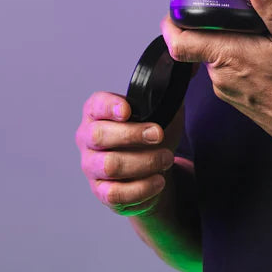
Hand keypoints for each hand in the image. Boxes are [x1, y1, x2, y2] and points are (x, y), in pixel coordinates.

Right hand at [76, 91, 182, 215]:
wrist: (153, 169)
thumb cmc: (153, 134)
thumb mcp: (162, 111)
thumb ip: (168, 95)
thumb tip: (184, 77)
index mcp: (98, 112)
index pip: (97, 105)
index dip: (110, 107)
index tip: (128, 110)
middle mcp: (88, 138)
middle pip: (99, 135)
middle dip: (132, 134)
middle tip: (158, 135)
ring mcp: (91, 166)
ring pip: (109, 166)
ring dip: (144, 162)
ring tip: (167, 159)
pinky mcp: (101, 192)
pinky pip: (115, 193)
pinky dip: (141, 187)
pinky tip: (158, 180)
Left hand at [162, 0, 271, 165]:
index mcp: (229, 57)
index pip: (178, 42)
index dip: (173, 22)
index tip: (180, 6)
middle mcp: (221, 77)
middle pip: (200, 45)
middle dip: (213, 25)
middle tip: (234, 6)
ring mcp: (229, 91)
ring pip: (217, 59)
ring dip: (230, 43)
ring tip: (256, 30)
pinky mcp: (241, 100)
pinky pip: (230, 73)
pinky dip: (240, 59)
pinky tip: (265, 54)